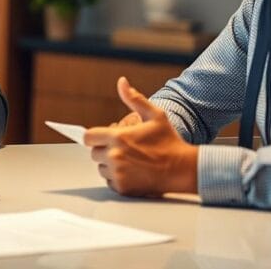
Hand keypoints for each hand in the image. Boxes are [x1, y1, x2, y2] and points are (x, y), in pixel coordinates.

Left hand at [83, 77, 197, 196]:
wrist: (182, 168)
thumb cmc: (169, 141)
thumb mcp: (155, 115)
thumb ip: (135, 99)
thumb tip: (122, 82)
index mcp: (118, 137)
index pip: (88, 137)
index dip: (94, 136)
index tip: (104, 137)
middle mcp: (114, 156)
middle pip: (94, 153)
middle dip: (104, 149)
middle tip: (123, 148)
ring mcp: (118, 173)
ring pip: (102, 168)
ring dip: (110, 164)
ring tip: (130, 160)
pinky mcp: (122, 188)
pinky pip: (110, 182)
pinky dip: (117, 178)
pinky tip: (133, 171)